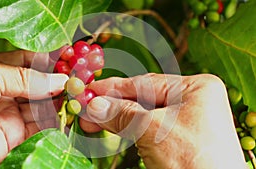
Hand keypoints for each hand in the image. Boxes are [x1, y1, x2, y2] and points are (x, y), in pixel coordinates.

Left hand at [0, 51, 67, 168]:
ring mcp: (11, 114)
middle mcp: (6, 92)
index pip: (31, 62)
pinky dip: (56, 122)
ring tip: (78, 96)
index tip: (71, 58)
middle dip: (59, 82)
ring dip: (60, 101)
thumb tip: (58, 79)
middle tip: (79, 80)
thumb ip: (26, 77)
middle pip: (40, 85)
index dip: (51, 60)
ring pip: (43, 106)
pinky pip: (41, 128)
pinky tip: (68, 114)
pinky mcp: (14, 137)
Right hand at [80, 73, 245, 168]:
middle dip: (113, 105)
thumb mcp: (152, 130)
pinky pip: (148, 128)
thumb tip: (94, 105)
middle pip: (143, 98)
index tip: (90, 89)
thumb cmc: (192, 158)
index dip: (114, 87)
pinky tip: (112, 127)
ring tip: (92, 121)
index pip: (146, 82)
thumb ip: (121, 114)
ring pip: (143, 115)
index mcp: (196, 88)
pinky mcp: (180, 138)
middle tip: (87, 109)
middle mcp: (193, 101)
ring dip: (117, 118)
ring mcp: (187, 120)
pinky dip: (129, 129)